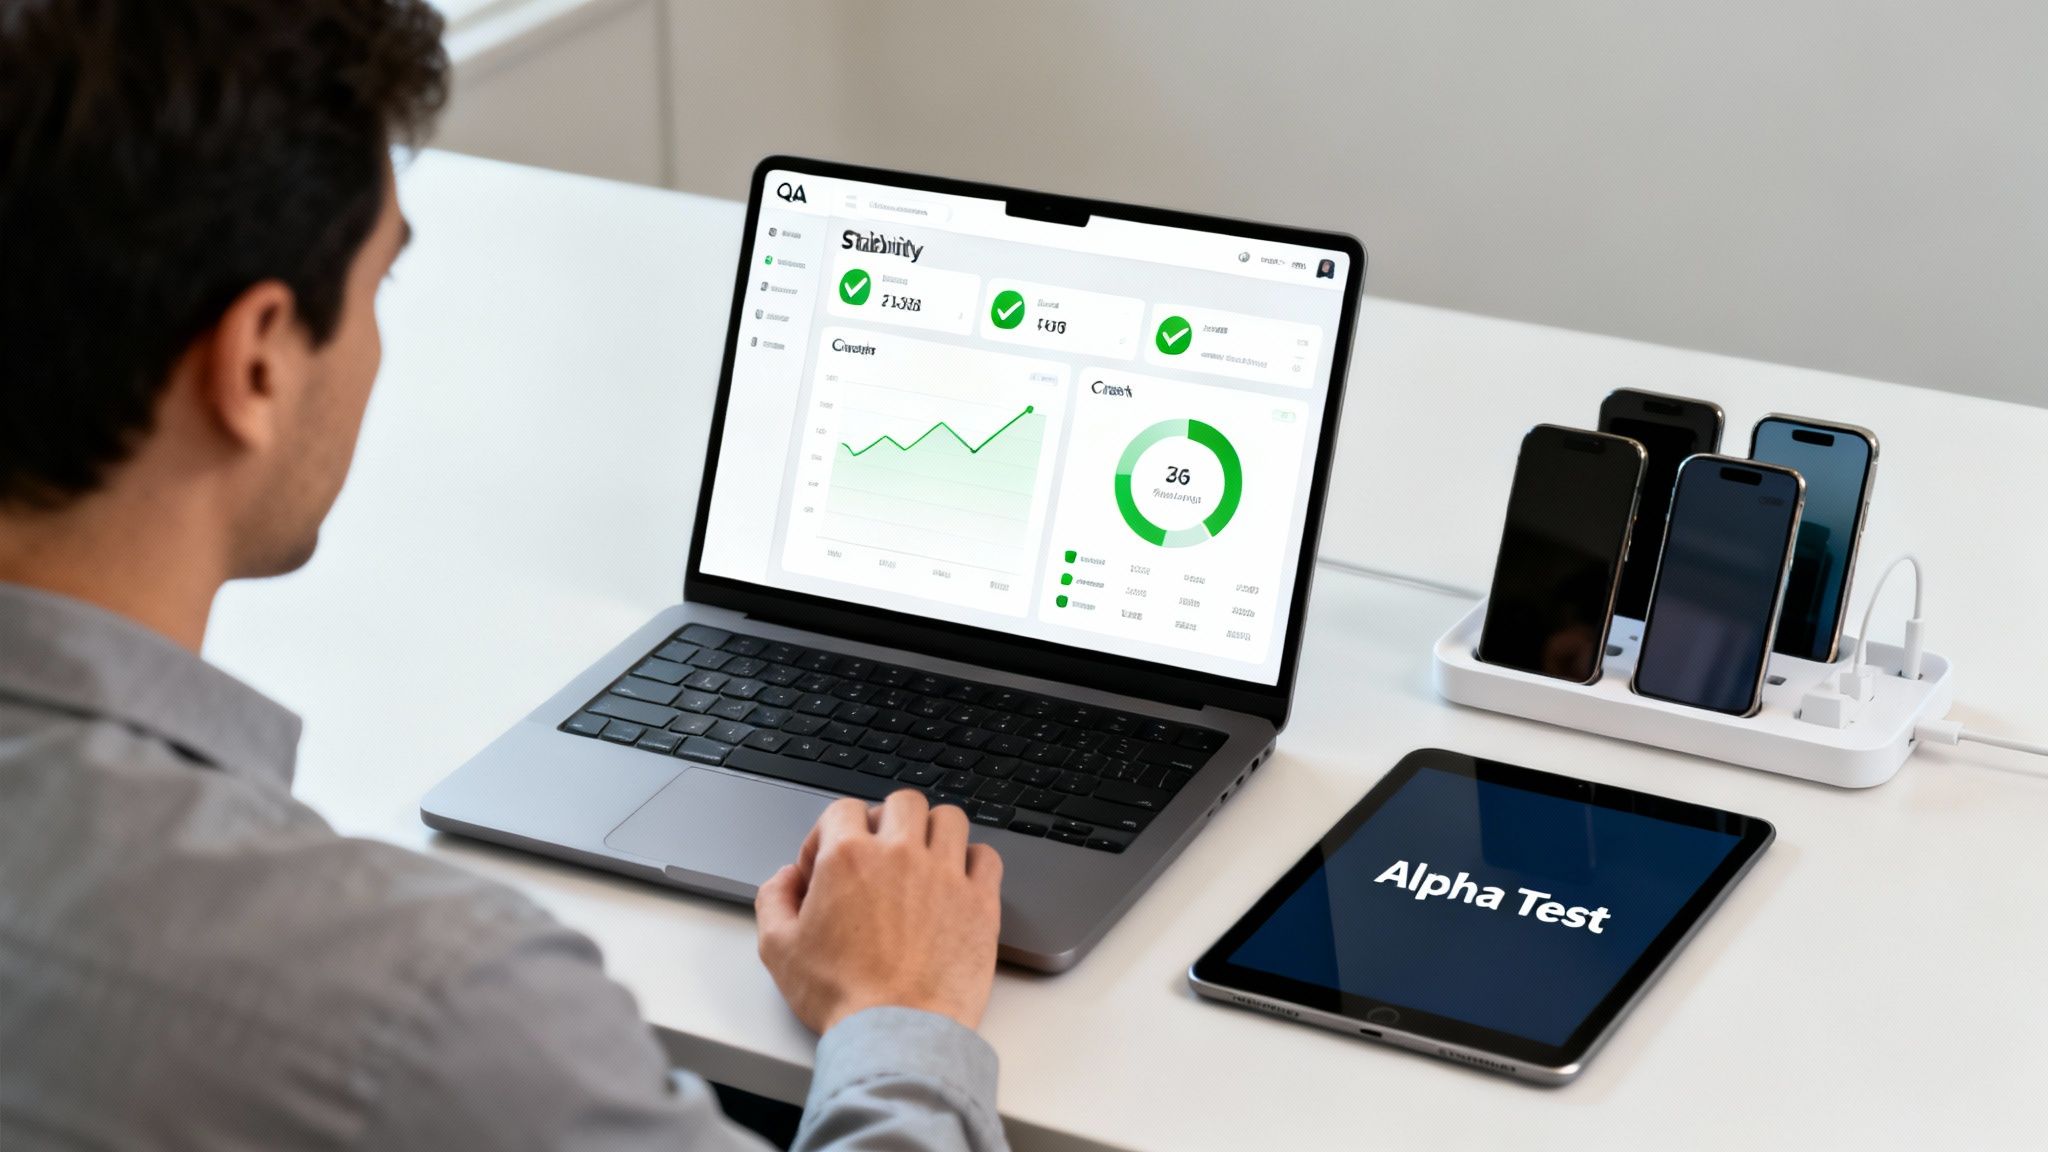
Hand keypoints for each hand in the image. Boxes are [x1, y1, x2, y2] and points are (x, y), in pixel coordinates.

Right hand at [755, 791, 1003, 1033]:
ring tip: (922, 859)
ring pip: (948, 818)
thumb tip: (785, 879)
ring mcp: (946, 874)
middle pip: (901, 803)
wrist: (896, 1033)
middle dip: (885, 821)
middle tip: (877, 855)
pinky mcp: (980, 901)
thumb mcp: (778, 949)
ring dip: (933, 832)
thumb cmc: (841, 996)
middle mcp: (900, 854)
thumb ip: (773, 900)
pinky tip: (957, 881)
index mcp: (849, 857)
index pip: (843, 810)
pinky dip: (973, 861)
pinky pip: (986, 856)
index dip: (828, 834)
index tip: (827, 865)